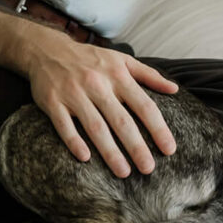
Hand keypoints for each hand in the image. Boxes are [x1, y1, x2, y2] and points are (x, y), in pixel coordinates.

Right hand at [23, 37, 178, 177]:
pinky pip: (64, 125)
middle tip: (148, 169)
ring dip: (110, 151)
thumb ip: (149, 75)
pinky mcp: (52, 102)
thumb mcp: (121, 60)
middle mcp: (98, 85)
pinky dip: (74, 141)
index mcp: (118, 75)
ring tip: (124, 172)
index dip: (158, 128)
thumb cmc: (91, 59)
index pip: (143, 105)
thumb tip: (174, 89)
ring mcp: (74, 94)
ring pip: (95, 126)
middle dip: (136, 146)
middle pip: (121, 120)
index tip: (169, 149)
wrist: (48, 50)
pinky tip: (85, 158)